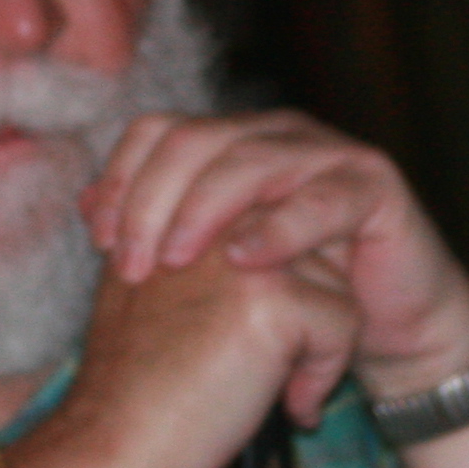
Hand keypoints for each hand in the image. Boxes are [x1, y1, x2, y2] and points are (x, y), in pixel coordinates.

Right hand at [26, 241, 360, 467]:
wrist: (112, 443)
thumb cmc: (130, 388)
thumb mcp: (143, 297)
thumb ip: (188, 262)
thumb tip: (259, 262)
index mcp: (180, 212)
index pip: (273, 229)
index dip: (278, 293)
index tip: (246, 346)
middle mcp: (212, 218)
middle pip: (309, 249)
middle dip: (305, 314)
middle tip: (270, 372)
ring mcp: (242, 254)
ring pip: (334, 283)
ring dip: (319, 345)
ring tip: (274, 390)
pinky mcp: (272, 298)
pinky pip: (343, 321)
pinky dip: (325, 374)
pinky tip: (288, 408)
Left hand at [79, 112, 468, 399]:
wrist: (384, 335)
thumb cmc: (289, 303)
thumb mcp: (211, 271)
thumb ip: (156, 232)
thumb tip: (84, 205)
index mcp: (229, 143)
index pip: (156, 132)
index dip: (121, 178)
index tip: (99, 241)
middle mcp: (274, 135)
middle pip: (194, 140)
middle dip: (150, 200)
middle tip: (131, 264)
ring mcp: (326, 153)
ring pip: (250, 161)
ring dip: (203, 210)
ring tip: (174, 261)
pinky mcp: (373, 185)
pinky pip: (321, 198)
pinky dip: (279, 229)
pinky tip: (245, 261)